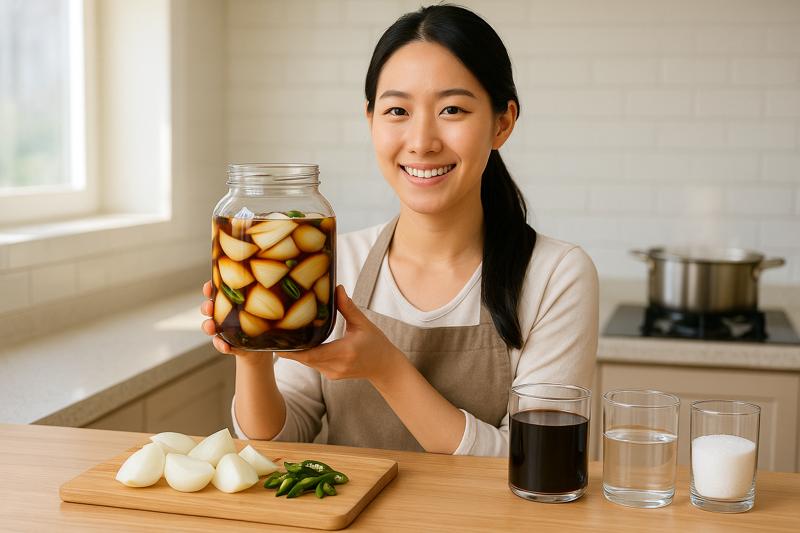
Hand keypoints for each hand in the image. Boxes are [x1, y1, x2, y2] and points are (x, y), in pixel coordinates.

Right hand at [200, 280, 268, 361]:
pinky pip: (219, 344)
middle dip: (206, 307)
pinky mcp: (226, 343)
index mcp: (230, 302)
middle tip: (210, 308)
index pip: (216, 292)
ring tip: (212, 328)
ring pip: (209, 326)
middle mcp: (223, 314)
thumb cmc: (264, 321)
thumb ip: (268, 298)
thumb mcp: (266, 307)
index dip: (209, 289)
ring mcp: (223, 329)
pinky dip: (221, 345)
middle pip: (208, 308)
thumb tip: (280, 285)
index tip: (208, 287)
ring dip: (208, 326)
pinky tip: (226, 347)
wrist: (264, 346)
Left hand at [277, 285, 404, 382]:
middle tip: (273, 337)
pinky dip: (306, 356)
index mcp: (345, 351)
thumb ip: (348, 307)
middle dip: (290, 350)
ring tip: (282, 339)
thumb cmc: (376, 343)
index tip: (278, 345)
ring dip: (297, 353)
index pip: (313, 354)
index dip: (294, 352)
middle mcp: (337, 365)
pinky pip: (314, 365)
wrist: (385, 367)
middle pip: (306, 359)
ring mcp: (333, 373)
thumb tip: (336, 287)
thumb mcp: (363, 323)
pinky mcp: (331, 375)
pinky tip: (299, 345)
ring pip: (308, 363)